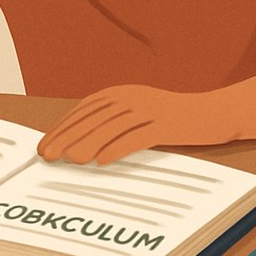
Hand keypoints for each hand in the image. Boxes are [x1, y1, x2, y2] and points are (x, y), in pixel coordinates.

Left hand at [37, 85, 233, 165]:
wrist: (213, 113)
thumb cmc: (170, 119)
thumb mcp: (137, 112)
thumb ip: (110, 122)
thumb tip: (75, 144)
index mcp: (120, 94)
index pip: (82, 111)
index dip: (61, 128)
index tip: (43, 146)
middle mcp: (131, 98)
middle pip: (92, 119)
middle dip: (66, 137)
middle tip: (47, 156)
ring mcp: (149, 110)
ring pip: (111, 128)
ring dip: (88, 143)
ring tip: (70, 160)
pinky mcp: (166, 124)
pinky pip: (138, 137)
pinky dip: (118, 148)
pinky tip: (103, 161)